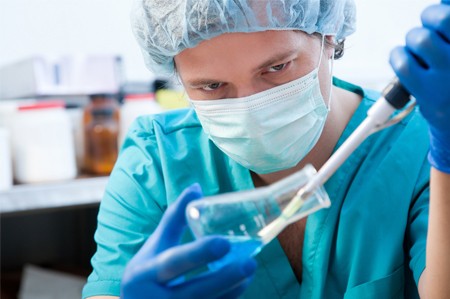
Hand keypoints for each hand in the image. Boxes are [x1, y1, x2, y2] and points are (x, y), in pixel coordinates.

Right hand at [120, 183, 256, 298]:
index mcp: (145, 274)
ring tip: (249, 269)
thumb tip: (196, 187)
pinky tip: (241, 284)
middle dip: (224, 278)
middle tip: (250, 262)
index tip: (224, 242)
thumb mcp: (155, 246)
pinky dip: (228, 298)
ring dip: (231, 289)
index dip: (199, 254)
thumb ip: (174, 218)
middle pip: (195, 291)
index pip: (174, 263)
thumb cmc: (147, 271)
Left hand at [390, 3, 449, 172]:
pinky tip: (404, 61)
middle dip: (428, 20)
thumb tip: (442, 4)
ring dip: (413, 40)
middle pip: (439, 19)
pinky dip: (397, 56)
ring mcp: (447, 76)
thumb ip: (448, 35)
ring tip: (418, 53)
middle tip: (427, 32)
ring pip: (419, 38)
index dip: (440, 11)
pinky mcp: (427, 92)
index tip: (438, 16)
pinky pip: (402, 62)